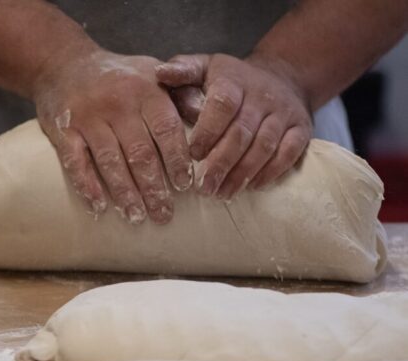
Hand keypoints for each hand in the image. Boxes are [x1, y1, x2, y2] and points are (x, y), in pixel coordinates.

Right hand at [33, 44, 193, 223]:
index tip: (185, 187)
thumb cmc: (116, 76)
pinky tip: (98, 207)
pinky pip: (76, 163)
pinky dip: (87, 186)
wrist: (62, 63)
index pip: (166, 129)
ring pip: (110, 161)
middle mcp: (118, 103)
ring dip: (124, 193)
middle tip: (164, 215)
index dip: (177, 159)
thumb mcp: (151, 73)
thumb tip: (209, 118)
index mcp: (145, 90)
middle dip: (153, 187)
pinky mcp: (63, 130)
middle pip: (140, 152)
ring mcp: (88, 117)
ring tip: (136, 217)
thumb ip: (179, 94)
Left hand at [155, 53, 312, 197]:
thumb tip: (160, 73)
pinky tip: (252, 187)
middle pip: (242, 132)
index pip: (223, 105)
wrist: (283, 76)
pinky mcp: (301, 128)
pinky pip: (289, 152)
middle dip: (221, 163)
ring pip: (265, 146)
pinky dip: (271, 172)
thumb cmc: (230, 80)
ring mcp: (284, 113)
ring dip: (243, 173)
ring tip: (222, 194)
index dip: (208, 131)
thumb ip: (183, 70)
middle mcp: (262, 96)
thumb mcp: (205, 67)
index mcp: (234, 80)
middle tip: (203, 188)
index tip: (192, 155)